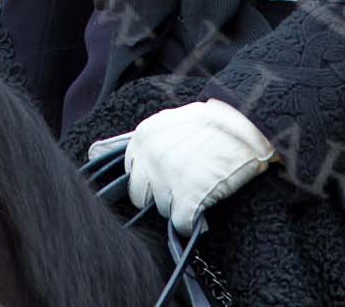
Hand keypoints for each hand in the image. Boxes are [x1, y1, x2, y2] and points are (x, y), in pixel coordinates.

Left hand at [96, 99, 276, 233]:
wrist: (253, 121)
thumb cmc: (216, 123)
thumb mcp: (171, 121)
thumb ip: (136, 140)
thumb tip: (92, 151)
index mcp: (143, 137)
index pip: (133, 175)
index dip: (154, 177)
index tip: (175, 169)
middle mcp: (150, 157)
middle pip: (142, 196)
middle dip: (162, 193)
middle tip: (190, 177)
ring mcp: (168, 179)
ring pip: (163, 210)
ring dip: (181, 203)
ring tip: (203, 182)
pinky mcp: (188, 198)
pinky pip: (182, 223)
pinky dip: (195, 219)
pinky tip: (207, 200)